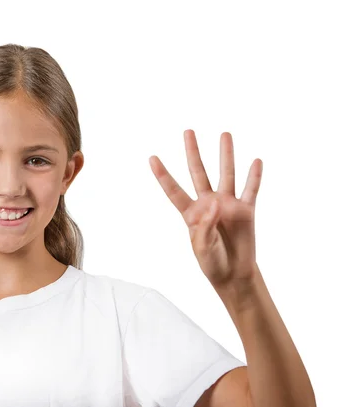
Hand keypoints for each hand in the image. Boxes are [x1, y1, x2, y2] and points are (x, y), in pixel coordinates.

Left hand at [149, 130, 262, 289]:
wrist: (234, 275)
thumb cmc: (212, 263)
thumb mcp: (202, 248)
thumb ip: (205, 226)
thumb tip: (215, 204)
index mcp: (190, 213)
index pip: (173, 190)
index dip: (162, 175)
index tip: (151, 157)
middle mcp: (208, 203)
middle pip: (198, 172)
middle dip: (192, 152)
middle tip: (188, 131)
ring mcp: (228, 205)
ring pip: (226, 174)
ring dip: (226, 155)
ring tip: (224, 134)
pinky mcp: (246, 211)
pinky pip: (251, 190)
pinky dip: (254, 177)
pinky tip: (256, 161)